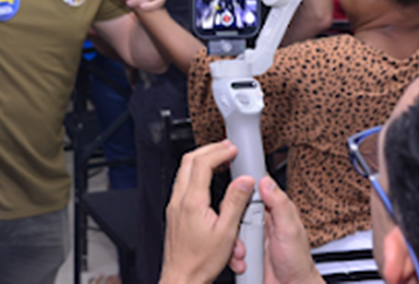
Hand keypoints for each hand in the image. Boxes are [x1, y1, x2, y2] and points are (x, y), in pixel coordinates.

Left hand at [160, 141, 254, 283]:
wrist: (182, 277)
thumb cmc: (201, 261)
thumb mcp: (227, 233)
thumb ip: (236, 203)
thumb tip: (244, 181)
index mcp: (192, 202)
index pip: (202, 164)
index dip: (219, 151)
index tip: (232, 149)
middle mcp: (179, 200)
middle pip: (189, 161)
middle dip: (208, 149)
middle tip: (225, 147)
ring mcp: (174, 205)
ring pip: (183, 171)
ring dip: (201, 160)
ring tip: (219, 158)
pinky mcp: (174, 212)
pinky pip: (183, 183)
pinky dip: (196, 173)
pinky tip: (208, 179)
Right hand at [229, 177, 322, 283]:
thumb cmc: (296, 262)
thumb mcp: (290, 230)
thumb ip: (279, 204)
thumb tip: (265, 181)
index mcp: (274, 209)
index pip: (253, 187)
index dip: (241, 186)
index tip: (234, 191)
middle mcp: (260, 218)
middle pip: (235, 206)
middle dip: (232, 219)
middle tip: (243, 231)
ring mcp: (250, 233)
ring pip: (228, 225)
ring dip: (232, 240)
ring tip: (243, 251)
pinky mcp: (241, 247)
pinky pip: (227, 243)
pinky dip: (230, 252)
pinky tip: (241, 260)